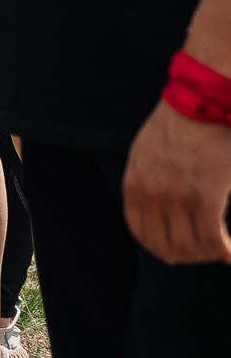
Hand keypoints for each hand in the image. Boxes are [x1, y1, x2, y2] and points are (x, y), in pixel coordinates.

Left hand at [126, 97, 230, 263]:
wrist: (201, 101)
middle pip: (167, 247)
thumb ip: (147, 180)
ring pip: (192, 247)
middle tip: (210, 252)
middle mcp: (151, 193)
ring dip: (210, 254)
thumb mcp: (147, 153)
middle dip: (190, 256)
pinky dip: (226, 251)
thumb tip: (160, 209)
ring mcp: (177, 195)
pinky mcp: (205, 194)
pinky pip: (213, 238)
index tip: (184, 251)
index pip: (143, 234)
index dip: (164, 249)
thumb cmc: (181, 126)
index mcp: (135, 184)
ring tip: (223, 248)